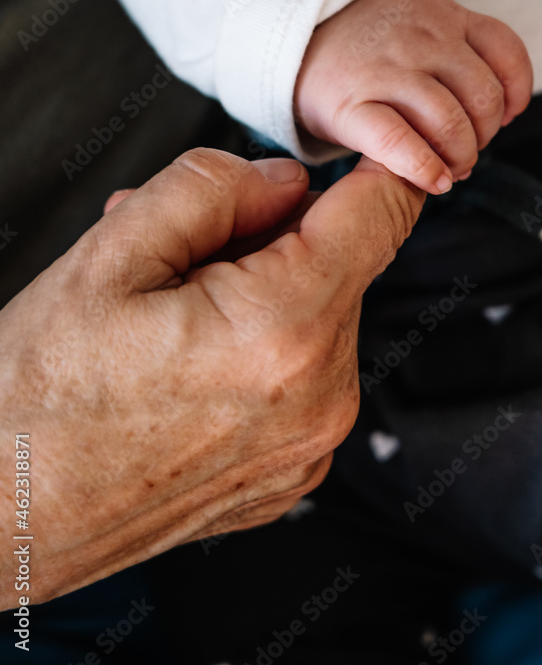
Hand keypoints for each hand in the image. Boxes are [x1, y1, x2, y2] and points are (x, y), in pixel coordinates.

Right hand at [0, 149, 424, 606]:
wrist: (0, 521)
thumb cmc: (35, 397)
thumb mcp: (110, 252)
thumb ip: (214, 188)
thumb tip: (287, 179)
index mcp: (281, 330)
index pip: (380, 213)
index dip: (379, 164)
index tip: (369, 142)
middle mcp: (319, 398)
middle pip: (341, 264)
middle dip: (273, 237)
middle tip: (179, 246)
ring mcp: (310, 446)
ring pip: (321, 316)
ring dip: (263, 291)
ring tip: (167, 306)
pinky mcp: (294, 474)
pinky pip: (306, 376)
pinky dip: (263, 348)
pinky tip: (188, 356)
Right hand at [295, 0, 532, 193]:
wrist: (292, 32)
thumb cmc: (364, 42)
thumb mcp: (417, 20)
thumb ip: (459, 50)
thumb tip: (505, 113)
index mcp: (442, 15)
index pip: (506, 53)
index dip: (516, 94)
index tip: (506, 116)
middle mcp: (421, 38)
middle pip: (484, 97)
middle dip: (484, 136)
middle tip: (465, 151)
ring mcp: (386, 69)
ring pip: (450, 124)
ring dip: (459, 158)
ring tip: (448, 170)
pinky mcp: (351, 105)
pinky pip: (401, 143)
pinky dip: (424, 168)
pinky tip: (431, 181)